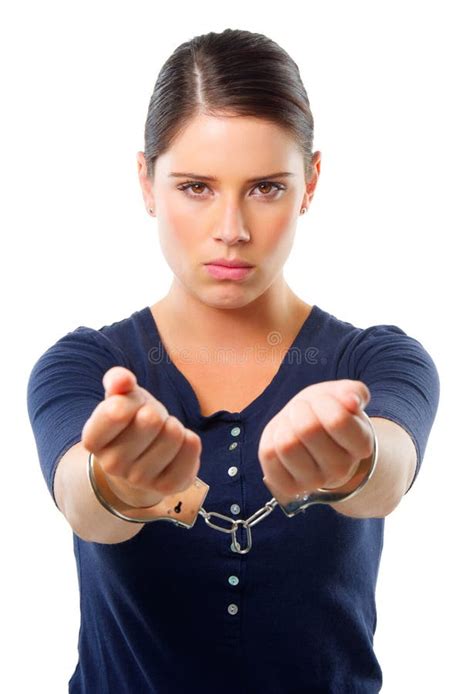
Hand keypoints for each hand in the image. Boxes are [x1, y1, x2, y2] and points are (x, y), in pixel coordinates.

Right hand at [81, 366, 201, 506]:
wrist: (141, 462)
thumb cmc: (131, 422)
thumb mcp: (121, 397)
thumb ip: (118, 381)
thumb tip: (122, 380)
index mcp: (93, 440)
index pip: (116, 411)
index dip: (131, 399)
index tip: (129, 406)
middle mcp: (112, 465)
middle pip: (151, 420)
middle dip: (155, 412)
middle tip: (150, 421)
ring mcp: (139, 479)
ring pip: (174, 434)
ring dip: (173, 426)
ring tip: (162, 435)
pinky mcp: (168, 486)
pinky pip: (191, 449)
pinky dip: (190, 440)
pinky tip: (178, 447)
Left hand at [257, 379, 373, 500]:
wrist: (315, 437)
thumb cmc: (329, 411)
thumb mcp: (343, 395)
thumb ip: (353, 392)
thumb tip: (351, 401)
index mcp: (361, 445)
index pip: (338, 420)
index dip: (323, 401)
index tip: (323, 400)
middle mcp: (341, 469)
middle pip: (307, 429)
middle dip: (301, 409)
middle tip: (304, 411)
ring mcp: (315, 482)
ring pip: (286, 445)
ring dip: (284, 424)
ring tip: (293, 424)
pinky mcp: (289, 486)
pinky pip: (269, 455)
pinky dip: (271, 439)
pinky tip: (283, 439)